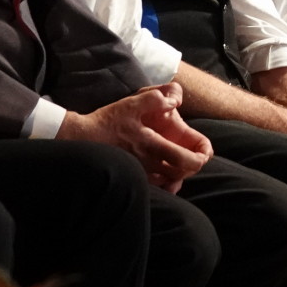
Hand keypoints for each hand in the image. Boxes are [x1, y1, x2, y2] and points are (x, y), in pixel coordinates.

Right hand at [61, 84, 210, 189]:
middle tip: (196, 157)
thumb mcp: (130, 104)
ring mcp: (140, 173)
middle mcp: (148, 163)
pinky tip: (166, 173)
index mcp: (151, 145)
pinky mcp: (132, 177)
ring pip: (169, 182)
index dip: (200, 159)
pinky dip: (166, 181)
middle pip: (180, 174)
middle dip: (192, 167)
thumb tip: (174, 102)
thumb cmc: (106, 122)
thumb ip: (154, 100)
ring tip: (183, 164)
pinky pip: (156, 186)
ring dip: (179, 175)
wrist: (82, 139)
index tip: (204, 154)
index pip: (184, 160)